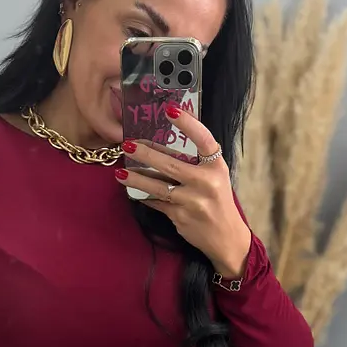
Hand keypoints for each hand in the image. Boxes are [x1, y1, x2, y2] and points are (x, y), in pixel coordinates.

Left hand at [116, 106, 251, 278]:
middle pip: (171, 164)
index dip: (188, 123)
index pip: (203, 139)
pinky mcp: (181, 217)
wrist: (226, 237)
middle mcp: (206, 182)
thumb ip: (196, 162)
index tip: (170, 109)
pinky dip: (145, 197)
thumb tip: (163, 145)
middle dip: (146, 154)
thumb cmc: (218, 202)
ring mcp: (193, 201)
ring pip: (158, 186)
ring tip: (120, 173)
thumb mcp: (215, 177)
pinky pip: (157, 203)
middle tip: (127, 145)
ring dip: (137, 179)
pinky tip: (133, 192)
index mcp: (217, 167)